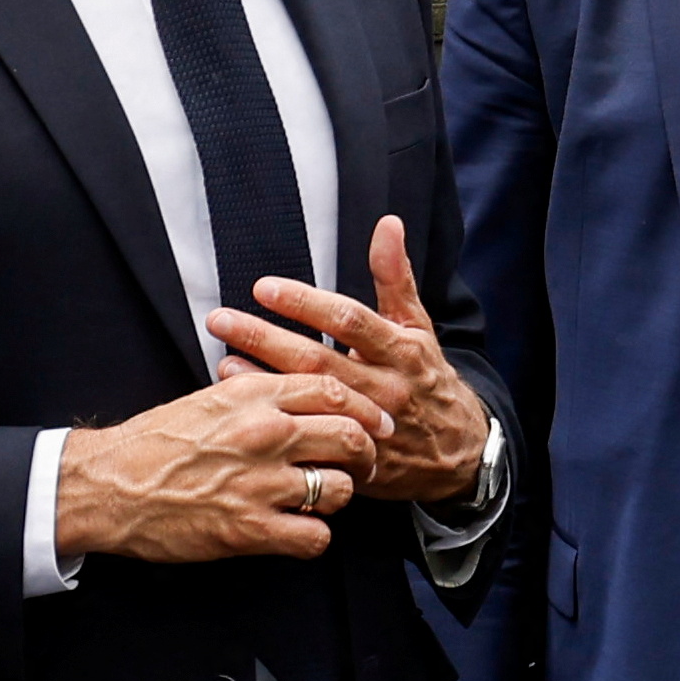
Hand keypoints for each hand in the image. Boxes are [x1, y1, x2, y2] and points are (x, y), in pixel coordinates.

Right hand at [52, 369, 376, 564]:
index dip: (365, 409)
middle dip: (366, 453)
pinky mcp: (251, 528)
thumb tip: (302, 395)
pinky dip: (313, 537)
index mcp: (254, 396)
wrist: (107, 485)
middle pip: (350, 435)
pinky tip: (296, 531)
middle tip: (362, 465)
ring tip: (318, 499)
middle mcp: (264, 433)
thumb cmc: (154, 444)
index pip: (334, 390)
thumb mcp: (209, 399)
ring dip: (337, 497)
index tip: (376, 423)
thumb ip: (259, 394)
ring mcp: (260, 482)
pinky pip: (315, 536)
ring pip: (339, 487)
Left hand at [213, 220, 490, 509]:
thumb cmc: (427, 378)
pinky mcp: (356, 457)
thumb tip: (388, 223)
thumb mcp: (418, 327)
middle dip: (265, 337)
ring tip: (223, 360)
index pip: (349, 321)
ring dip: (263, 379)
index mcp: (401, 350)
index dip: (306, 304)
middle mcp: (385, 387)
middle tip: (221, 319)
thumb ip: (396, 276)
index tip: (263, 287)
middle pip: (318, 360)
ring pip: (310, 399)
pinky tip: (246, 402)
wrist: (459, 451)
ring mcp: (369, 426)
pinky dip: (278, 416)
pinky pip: (310, 435)